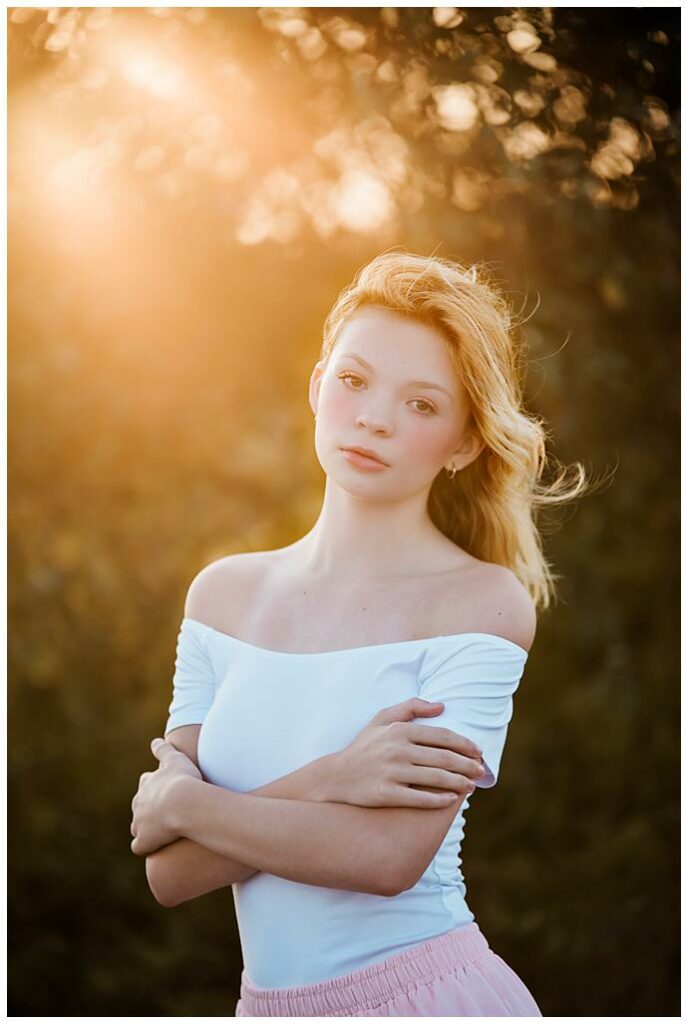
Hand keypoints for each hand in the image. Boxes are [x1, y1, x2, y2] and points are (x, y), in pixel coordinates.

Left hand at [130, 738, 202, 856]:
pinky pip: (139, 847)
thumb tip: (155, 740)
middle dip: (150, 810)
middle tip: (168, 813)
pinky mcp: (144, 840)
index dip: (156, 790)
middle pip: (140, 808)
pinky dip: (146, 846)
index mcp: (146, 784)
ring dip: (147, 829)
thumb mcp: (175, 758)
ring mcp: (139, 823)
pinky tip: (156, 847)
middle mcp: (138, 803)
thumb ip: (164, 749)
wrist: (184, 803)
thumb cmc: (184, 779)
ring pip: (138, 827)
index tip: (168, 793)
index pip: (146, 785)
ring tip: (163, 832)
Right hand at [332, 699, 485, 808]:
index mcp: (399, 730)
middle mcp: (396, 750)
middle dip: (468, 765)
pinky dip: (439, 800)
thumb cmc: (364, 747)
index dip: (464, 744)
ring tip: (471, 786)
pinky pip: (419, 798)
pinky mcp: (386, 794)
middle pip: (444, 758)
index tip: (478, 752)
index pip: (441, 736)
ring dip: (459, 783)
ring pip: (435, 778)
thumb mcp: (382, 719)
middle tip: (481, 772)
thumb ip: (411, 707)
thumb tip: (442, 706)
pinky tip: (451, 800)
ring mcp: (391, 773)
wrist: (336, 777)